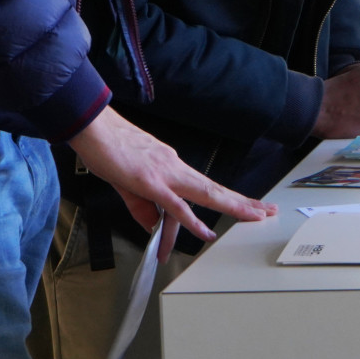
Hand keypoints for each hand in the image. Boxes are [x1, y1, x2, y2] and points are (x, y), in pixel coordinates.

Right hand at [68, 106, 274, 258]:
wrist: (93, 126)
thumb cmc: (109, 148)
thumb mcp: (127, 184)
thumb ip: (141, 207)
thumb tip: (152, 227)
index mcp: (171, 167)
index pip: (202, 189)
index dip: (225, 199)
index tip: (242, 208)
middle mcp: (175, 168)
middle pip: (215, 189)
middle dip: (242, 202)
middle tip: (266, 211)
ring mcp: (165, 173)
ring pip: (205, 193)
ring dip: (232, 206)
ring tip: (253, 216)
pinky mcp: (149, 181)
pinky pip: (174, 204)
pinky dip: (190, 220)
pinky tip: (204, 232)